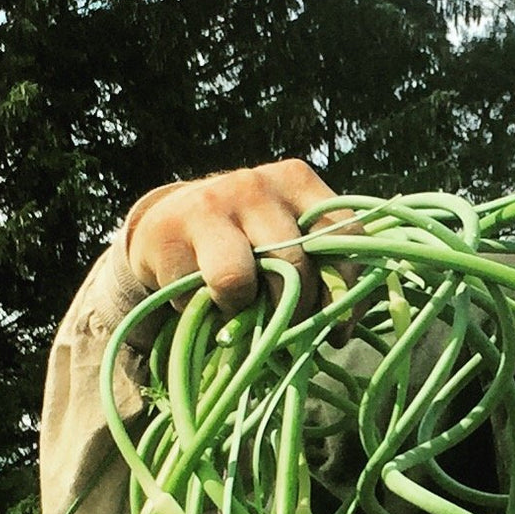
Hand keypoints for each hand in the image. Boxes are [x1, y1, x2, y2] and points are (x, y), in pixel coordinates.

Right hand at [126, 159, 355, 320]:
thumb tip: (340, 331)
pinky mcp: (168, 232)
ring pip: (238, 279)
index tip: (338, 327)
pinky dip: (203, 310)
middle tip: (284, 326)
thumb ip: (324, 273)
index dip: (348, 290)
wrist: (167, 225)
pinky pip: (197, 293)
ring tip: (240, 310)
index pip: (346, 236)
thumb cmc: (245, 244)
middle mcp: (257, 185)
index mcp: (297, 181)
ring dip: (242, 311)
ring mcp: (210, 203)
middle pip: (294, 265)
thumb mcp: (289, 243)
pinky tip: (201, 297)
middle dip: (294, 311)